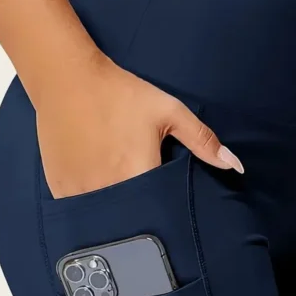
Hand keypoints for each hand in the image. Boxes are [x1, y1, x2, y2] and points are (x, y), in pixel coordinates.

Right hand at [36, 54, 243, 198]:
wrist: (68, 78)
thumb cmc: (121, 94)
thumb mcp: (169, 112)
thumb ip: (202, 141)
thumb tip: (234, 166)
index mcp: (138, 173)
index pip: (159, 210)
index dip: (164, 211)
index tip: (166, 207)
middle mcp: (108, 188)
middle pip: (130, 217)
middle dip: (140, 212)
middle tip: (139, 195)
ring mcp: (81, 190)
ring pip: (103, 217)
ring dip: (114, 211)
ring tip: (116, 188)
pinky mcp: (61, 187)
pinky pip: (79, 209)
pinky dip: (89, 204)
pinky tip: (94, 185)